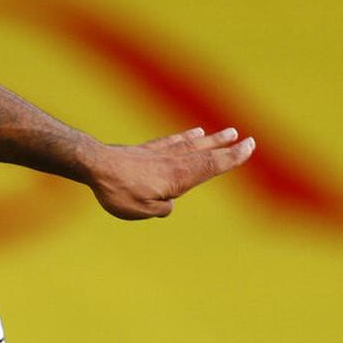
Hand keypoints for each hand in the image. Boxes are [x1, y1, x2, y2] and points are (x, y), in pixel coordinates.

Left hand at [87, 127, 255, 218]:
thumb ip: (161, 208)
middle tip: (247, 139)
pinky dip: (185, 136)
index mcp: (178, 177)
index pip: (212, 166)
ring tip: (228, 132)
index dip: (232, 157)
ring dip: (211, 139)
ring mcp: (159, 154)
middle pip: (206, 153)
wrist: (94, 165)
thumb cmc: (118, 191)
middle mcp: (173, 162)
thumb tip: (167, 205)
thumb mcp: (143, 210)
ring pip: (192, 144)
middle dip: (227, 147)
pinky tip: (194, 132)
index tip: (249, 147)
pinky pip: (172, 141)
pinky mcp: (145, 150)